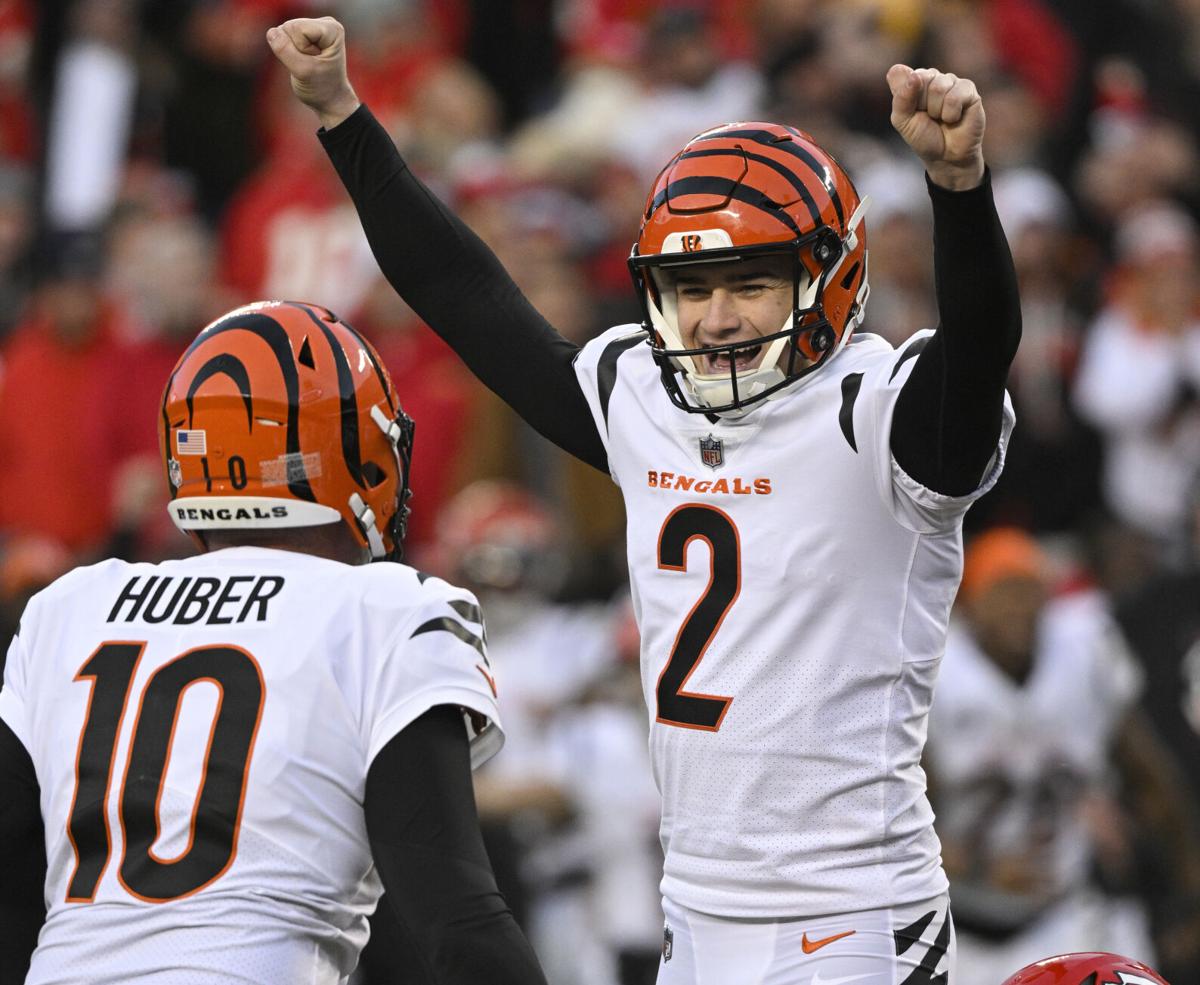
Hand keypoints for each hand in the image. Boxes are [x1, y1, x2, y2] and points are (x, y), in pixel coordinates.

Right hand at [266, 16, 359, 129]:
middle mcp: (325, 23)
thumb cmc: (322, 88)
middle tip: (310, 64)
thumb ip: (285, 51)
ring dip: (290, 51)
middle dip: (294, 49)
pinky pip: (281, 35)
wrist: (329, 100)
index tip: (315, 62)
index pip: (297, 28)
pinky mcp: (304, 33)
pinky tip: (302, 59)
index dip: (300, 48)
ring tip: (308, 63)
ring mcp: (314, 26)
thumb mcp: (303, 72)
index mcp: (332, 29)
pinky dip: (287, 51)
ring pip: (283, 30)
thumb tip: (271, 32)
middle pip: (289, 27)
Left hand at [887, 64, 984, 190]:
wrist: (946, 156)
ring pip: (938, 87)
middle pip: (920, 78)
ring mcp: (951, 81)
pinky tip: (954, 118)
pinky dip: (951, 113)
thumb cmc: (923, 137)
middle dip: (921, 105)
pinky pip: (955, 96)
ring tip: (941, 118)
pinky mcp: (968, 88)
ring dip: (937, 111)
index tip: (911, 112)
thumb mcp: (902, 121)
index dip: (904, 97)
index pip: (899, 75)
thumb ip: (901, 98)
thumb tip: (915, 76)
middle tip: (929, 117)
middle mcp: (931, 76)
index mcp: (911, 80)